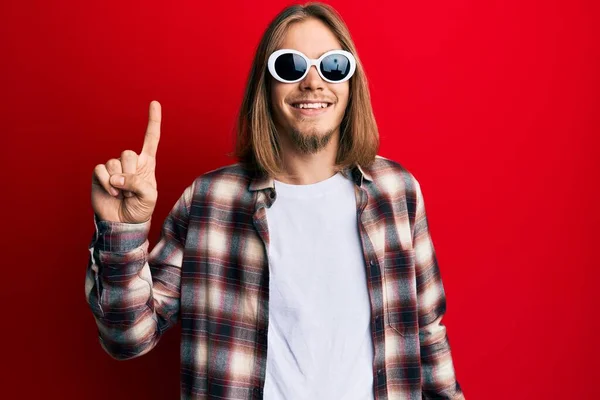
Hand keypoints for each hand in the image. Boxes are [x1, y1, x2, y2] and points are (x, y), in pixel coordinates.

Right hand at [91, 101, 160, 222]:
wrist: (123, 221)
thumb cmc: (140, 209)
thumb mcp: (149, 197)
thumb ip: (139, 184)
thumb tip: (117, 177)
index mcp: (147, 163)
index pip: (151, 139)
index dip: (153, 121)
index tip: (155, 103)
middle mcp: (130, 162)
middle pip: (128, 153)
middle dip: (130, 173)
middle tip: (131, 190)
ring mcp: (114, 167)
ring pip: (114, 163)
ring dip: (118, 183)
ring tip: (122, 194)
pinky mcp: (100, 173)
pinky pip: (100, 170)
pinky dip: (106, 183)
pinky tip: (111, 193)